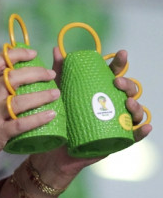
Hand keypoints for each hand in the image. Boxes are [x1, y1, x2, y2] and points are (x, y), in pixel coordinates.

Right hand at [0, 48, 59, 174]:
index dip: (16, 54)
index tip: (33, 53)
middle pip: (11, 78)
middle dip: (35, 73)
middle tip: (50, 74)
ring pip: (19, 100)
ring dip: (41, 95)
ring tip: (56, 93)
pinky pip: (21, 124)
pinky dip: (38, 119)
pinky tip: (51, 115)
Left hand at [35, 49, 151, 183]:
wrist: (53, 148)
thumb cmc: (59, 117)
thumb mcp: (58, 92)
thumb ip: (59, 72)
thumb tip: (56, 49)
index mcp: (100, 90)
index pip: (114, 74)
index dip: (120, 64)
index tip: (121, 54)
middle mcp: (111, 105)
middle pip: (128, 91)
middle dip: (127, 84)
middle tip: (117, 82)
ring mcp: (115, 122)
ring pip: (134, 112)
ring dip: (136, 106)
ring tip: (129, 103)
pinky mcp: (115, 140)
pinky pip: (133, 136)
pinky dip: (142, 131)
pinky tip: (145, 127)